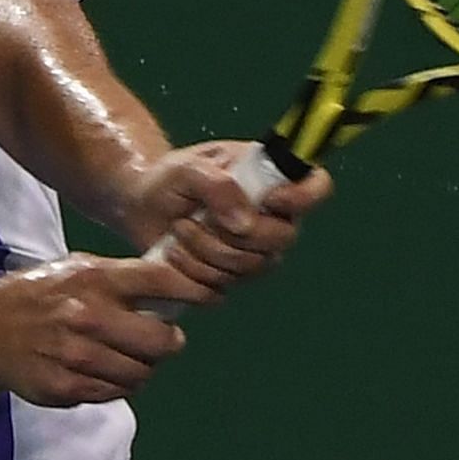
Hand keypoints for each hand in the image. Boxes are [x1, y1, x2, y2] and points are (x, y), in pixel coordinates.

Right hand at [0, 254, 210, 406]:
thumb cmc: (44, 294)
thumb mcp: (78, 268)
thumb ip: (124, 277)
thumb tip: (179, 286)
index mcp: (95, 279)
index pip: (161, 282)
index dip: (194, 291)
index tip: (211, 298)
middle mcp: (88, 316)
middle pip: (161, 341)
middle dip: (169, 343)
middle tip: (166, 341)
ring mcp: (76, 355)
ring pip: (141, 373)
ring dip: (144, 368)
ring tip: (129, 357)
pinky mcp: (65, 387)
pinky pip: (114, 393)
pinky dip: (118, 385)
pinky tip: (104, 371)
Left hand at [117, 140, 334, 295]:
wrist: (141, 206)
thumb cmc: (170, 179)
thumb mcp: (187, 169)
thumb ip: (218, 186)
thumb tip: (245, 223)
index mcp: (272, 180)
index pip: (316, 187)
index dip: (303, 197)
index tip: (270, 199)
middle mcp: (272, 218)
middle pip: (281, 239)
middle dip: (231, 235)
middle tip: (193, 218)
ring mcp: (255, 252)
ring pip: (248, 268)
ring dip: (204, 251)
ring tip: (178, 229)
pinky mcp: (230, 279)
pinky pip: (221, 290)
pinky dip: (190, 274)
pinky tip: (175, 253)